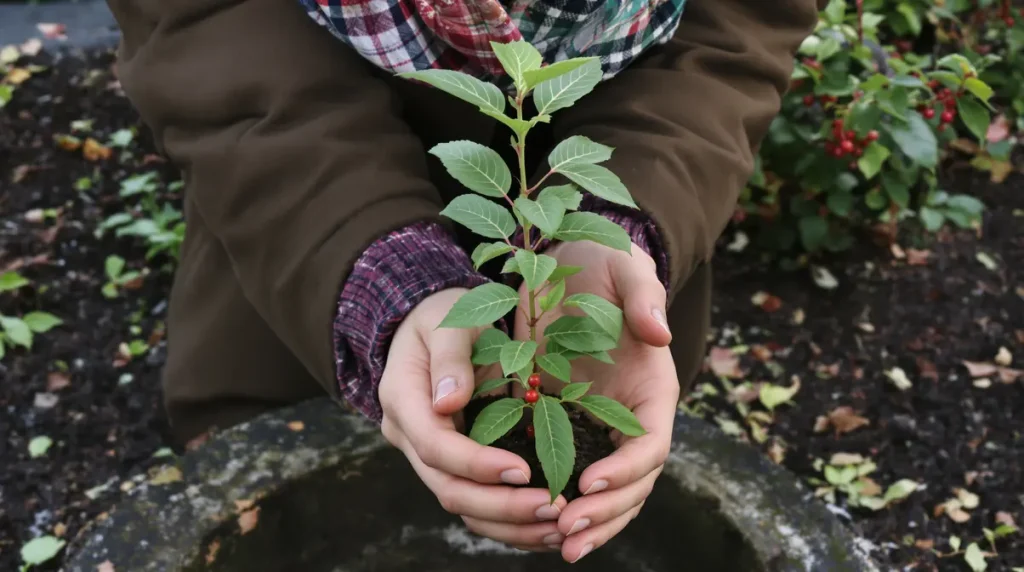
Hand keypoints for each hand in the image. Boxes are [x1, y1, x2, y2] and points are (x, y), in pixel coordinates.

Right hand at [379, 288, 567, 550]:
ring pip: (463, 506)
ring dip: (510, 523)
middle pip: (449, 489)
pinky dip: (511, 520)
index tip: (524, 470)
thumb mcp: (447, 320)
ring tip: (558, 524)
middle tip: (552, 508)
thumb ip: (449, 357)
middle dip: (501, 505)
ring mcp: (428, 456)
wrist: (432, 326)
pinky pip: (476, 504)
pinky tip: (547, 524)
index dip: (477, 464)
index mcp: (403, 400)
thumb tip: (448, 404)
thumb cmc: (443, 316)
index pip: (436, 447)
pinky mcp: (451, 465)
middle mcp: (409, 437)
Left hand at [513, 242, 678, 562]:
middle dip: (604, 513)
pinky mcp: (565, 427)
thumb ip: (644, 295)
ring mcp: (599, 427)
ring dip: (587, 524)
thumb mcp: (624, 266)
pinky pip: (570, 476)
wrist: (569, 265)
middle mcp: (630, 417)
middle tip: (566, 531)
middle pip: (632, 483)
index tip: (590, 483)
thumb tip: (660, 331)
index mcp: (653, 390)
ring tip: (556, 544)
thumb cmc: (603, 263)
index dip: (627, 470)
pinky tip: (535, 526)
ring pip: (605, 492)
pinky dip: (561, 505)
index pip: (651, 445)